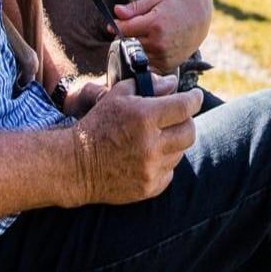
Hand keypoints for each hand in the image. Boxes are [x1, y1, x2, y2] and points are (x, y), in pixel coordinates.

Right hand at [70, 76, 200, 204]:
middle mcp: (151, 144)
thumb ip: (148, 85)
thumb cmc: (97, 125)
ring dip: (173, 143)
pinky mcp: (149, 187)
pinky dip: (164, 163)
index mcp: (144, 117)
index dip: (194, 99)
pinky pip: (170, 172)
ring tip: (156, 139)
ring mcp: (152, 168)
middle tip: (176, 118)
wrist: (76, 165)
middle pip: (190, 131)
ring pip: (180, 152)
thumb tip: (172, 84)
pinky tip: (148, 157)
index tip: (194, 96)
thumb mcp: (116, 96)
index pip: (185, 106)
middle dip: (186, 121)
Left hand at [113, 0, 211, 72]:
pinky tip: (152, 49)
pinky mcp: (167, 66)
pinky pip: (147, 66)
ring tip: (144, 39)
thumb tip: (116, 11)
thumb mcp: (155, 0)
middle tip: (133, 31)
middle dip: (126, 38)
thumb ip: (134, 7)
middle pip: (127, 45)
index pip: (123, 30)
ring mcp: (163, 57)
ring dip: (134, 50)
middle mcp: (159, 43)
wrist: (199, 20)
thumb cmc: (176, 7)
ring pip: (135, 56)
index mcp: (154, 25)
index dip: (117, 27)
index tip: (115, 25)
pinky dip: (145, 59)